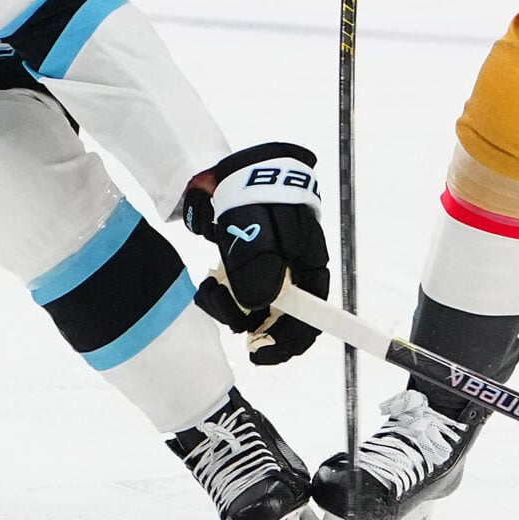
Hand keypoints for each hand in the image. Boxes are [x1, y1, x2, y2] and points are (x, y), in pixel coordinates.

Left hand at [184, 143, 329, 365]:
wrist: (229, 166)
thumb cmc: (253, 191)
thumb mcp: (257, 225)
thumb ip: (259, 264)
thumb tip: (257, 306)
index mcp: (308, 266)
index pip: (312, 316)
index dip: (291, 340)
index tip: (260, 352)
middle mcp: (291, 276)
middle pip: (279, 320)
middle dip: (249, 326)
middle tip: (224, 316)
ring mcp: (266, 274)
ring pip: (252, 313)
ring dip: (227, 311)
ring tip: (207, 291)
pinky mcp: (243, 271)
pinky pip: (234, 300)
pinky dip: (218, 299)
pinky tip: (206, 285)